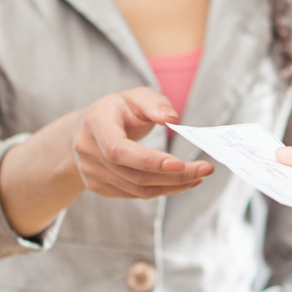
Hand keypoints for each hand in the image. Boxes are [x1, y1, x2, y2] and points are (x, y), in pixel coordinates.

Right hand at [0, 87, 213, 236]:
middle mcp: (89, 151)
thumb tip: (172, 118)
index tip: (179, 164)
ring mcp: (91, 173)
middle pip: (135, 174)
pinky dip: (162, 190)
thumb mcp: (135, 97)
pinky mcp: (99, 187)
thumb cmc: (117, 110)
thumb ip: (154, 103)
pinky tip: (181, 182)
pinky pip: (136, 194)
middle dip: (174, 176)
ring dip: (173, 186)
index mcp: (96, 124)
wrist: (86, 130)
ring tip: (198, 177)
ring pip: (138, 189)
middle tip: (205, 170)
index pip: (119, 149)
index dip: (148, 160)